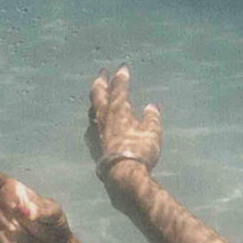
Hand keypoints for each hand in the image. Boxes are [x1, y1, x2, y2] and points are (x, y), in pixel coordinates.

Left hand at [87, 64, 162, 183]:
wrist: (121, 175)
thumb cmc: (139, 151)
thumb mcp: (152, 133)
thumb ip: (152, 118)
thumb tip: (151, 107)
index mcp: (118, 109)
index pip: (119, 87)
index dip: (121, 76)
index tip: (122, 67)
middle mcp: (103, 117)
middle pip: (98, 94)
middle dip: (101, 81)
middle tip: (102, 73)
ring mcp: (95, 131)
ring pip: (92, 110)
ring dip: (95, 101)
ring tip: (97, 97)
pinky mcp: (92, 146)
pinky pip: (90, 128)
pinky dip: (93, 121)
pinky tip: (94, 125)